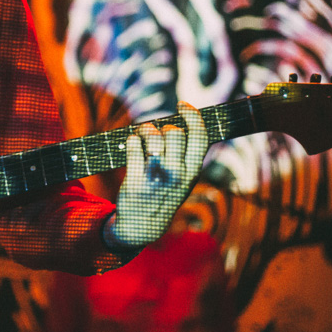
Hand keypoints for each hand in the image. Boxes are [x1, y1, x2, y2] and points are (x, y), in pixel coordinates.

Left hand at [104, 102, 208, 248]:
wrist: (143, 226)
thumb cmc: (165, 192)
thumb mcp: (184, 177)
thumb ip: (187, 153)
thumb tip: (183, 118)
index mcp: (193, 172)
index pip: (200, 136)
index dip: (193, 115)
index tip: (182, 104)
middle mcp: (177, 175)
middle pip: (174, 132)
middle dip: (164, 126)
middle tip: (156, 131)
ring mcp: (155, 178)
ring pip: (152, 136)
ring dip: (145, 130)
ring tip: (142, 135)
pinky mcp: (135, 181)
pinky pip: (132, 146)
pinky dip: (131, 139)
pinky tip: (132, 143)